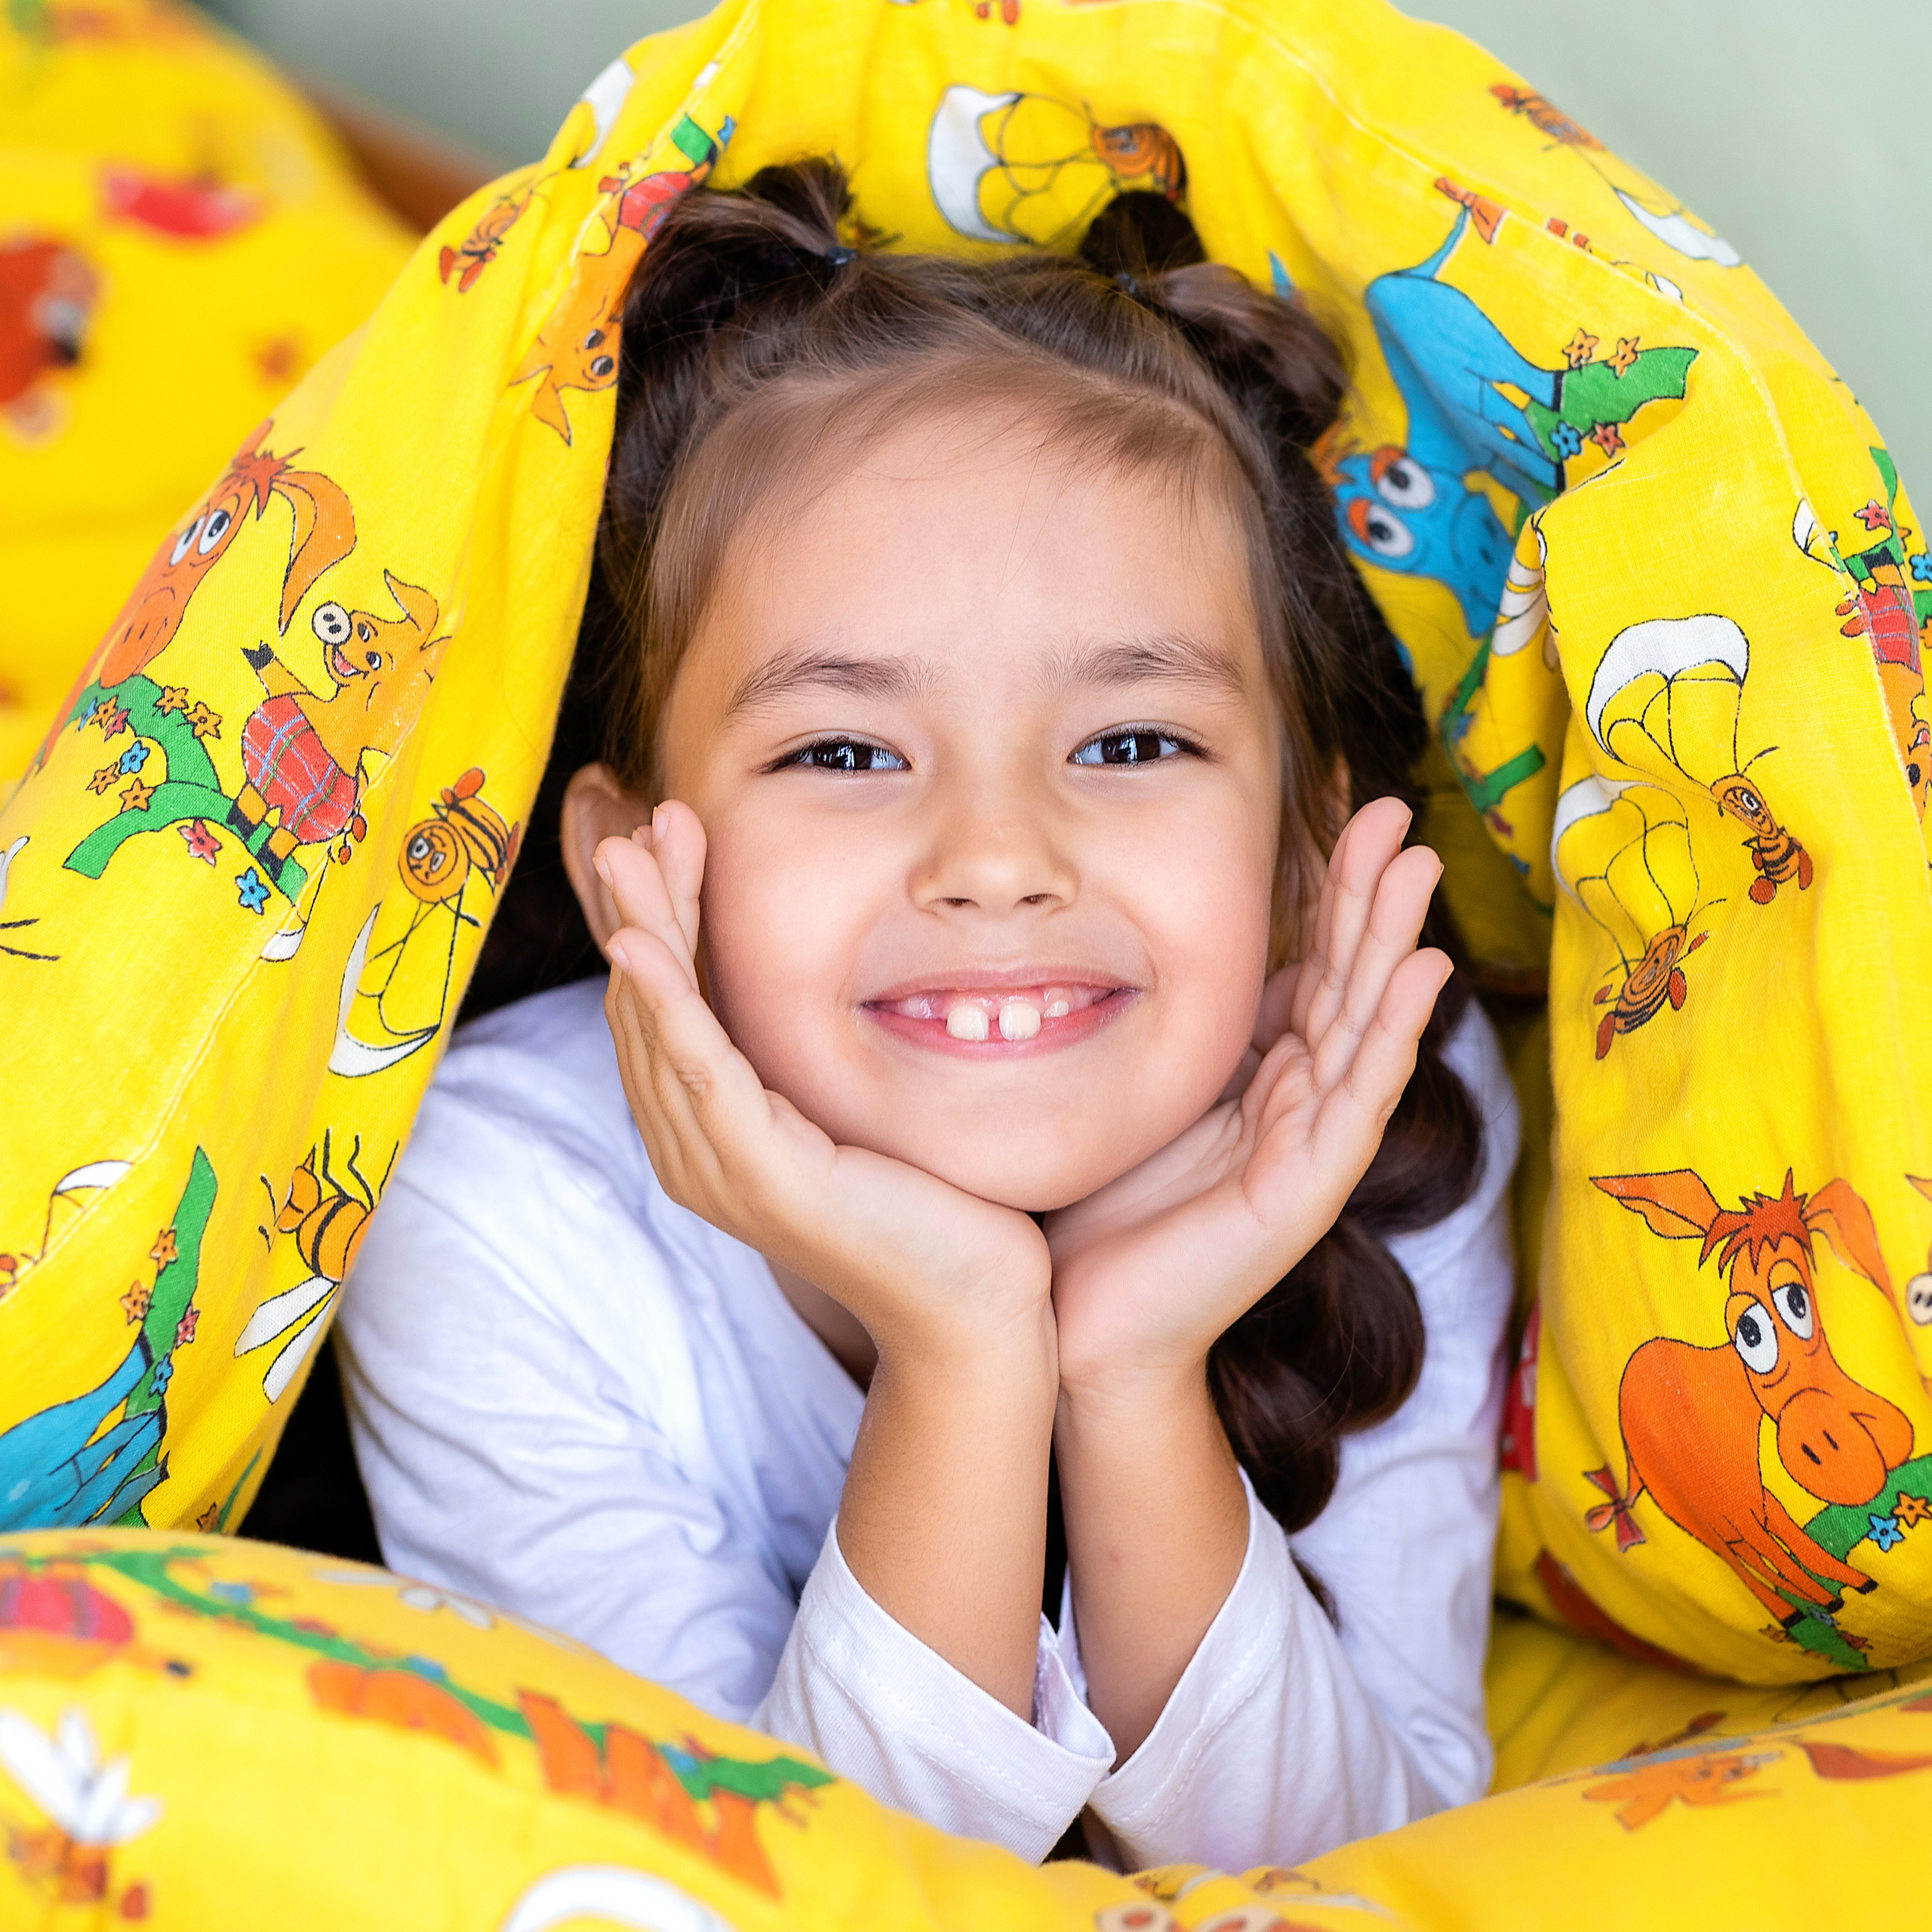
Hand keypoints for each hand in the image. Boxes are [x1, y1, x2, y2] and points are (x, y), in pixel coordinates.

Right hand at [597, 803, 1052, 1362]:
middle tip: (643, 822)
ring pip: (660, 1027)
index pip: (668, 1006)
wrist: (978, 1307)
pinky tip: (645, 946)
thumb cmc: (934, 1205)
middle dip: (642, 908)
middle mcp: (696, 1150)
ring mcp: (720, 1168)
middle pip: (649, 1006)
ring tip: (632, 850)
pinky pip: (701, 1073)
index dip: (662, 918)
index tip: (672, 836)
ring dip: (641, 931)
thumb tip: (829, 977)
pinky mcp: (762, 1177)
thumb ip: (818, 1057)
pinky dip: (668, 1004)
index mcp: (713, 1132)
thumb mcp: (859, 1108)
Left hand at [1045, 796, 1450, 1398]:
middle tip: (1401, 811)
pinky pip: (1356, 1099)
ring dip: (1395, 942)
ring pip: (1363, 1024)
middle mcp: (1300, 1104)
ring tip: (1419, 865)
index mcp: (1265, 1076)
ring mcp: (1310, 1147)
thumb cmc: (1108, 1213)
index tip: (1352, 808)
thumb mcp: (1148, 1091)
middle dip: (1374, 895)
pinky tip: (1417, 975)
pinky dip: (1389, 1033)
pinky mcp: (1303, 1192)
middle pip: (1348, 979)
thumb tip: (1190, 948)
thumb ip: (1189, 1033)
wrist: (1082, 1327)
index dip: (1337, 892)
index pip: (1314, 965)